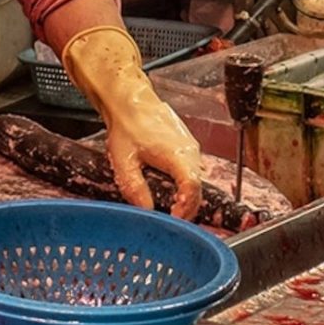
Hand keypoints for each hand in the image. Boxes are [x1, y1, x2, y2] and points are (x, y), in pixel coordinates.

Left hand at [103, 88, 206, 219]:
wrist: (132, 101)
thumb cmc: (128, 126)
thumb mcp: (124, 162)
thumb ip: (135, 189)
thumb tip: (146, 211)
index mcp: (177, 154)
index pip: (192, 188)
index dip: (186, 208)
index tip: (175, 220)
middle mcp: (190, 151)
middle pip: (199, 188)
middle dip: (188, 210)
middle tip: (172, 223)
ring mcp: (191, 149)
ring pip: (197, 181)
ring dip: (187, 199)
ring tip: (172, 211)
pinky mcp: (188, 148)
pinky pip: (193, 173)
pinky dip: (186, 187)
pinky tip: (172, 194)